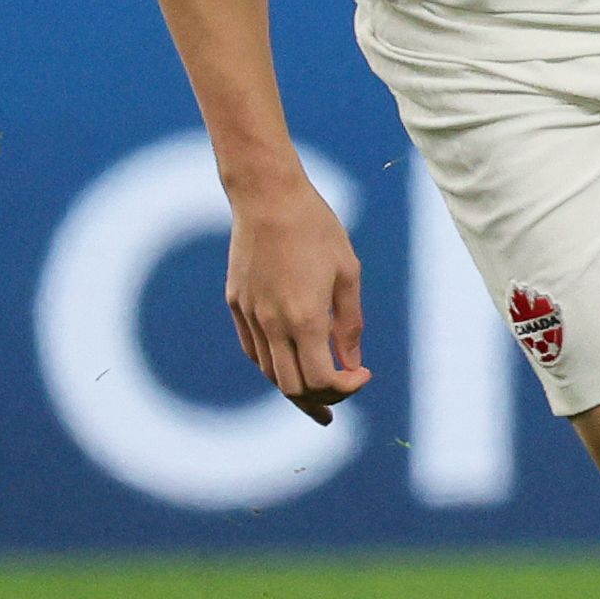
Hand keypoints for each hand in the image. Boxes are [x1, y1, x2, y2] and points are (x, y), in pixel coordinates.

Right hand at [225, 170, 367, 423]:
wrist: (268, 198)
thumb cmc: (317, 230)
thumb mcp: (347, 274)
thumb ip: (349, 324)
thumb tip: (352, 363)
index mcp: (305, 318)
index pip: (320, 380)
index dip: (345, 388)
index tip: (363, 374)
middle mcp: (272, 324)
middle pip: (292, 388)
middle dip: (320, 400)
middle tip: (341, 399)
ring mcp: (249, 315)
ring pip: (269, 373)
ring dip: (295, 387)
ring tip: (318, 392)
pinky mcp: (236, 304)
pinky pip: (254, 350)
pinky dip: (274, 365)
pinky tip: (291, 363)